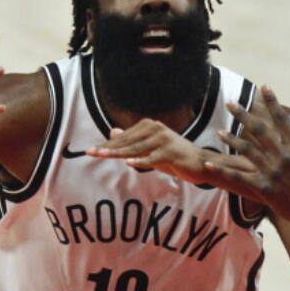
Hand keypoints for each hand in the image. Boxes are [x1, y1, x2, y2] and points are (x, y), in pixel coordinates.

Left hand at [88, 120, 249, 184]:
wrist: (199, 164)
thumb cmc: (173, 157)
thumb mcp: (150, 148)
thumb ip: (132, 141)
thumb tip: (112, 131)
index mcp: (149, 126)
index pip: (124, 137)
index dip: (107, 144)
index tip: (91, 150)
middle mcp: (155, 129)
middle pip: (127, 141)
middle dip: (108, 148)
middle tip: (91, 152)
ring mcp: (164, 139)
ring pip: (137, 149)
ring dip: (119, 154)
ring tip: (103, 156)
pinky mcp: (171, 152)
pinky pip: (152, 158)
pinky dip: (141, 161)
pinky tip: (128, 163)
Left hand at [214, 86, 289, 226]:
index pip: (282, 119)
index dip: (272, 102)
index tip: (264, 87)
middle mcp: (284, 157)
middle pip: (260, 131)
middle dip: (243, 115)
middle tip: (230, 103)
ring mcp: (273, 173)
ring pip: (248, 151)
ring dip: (231, 140)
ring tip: (219, 131)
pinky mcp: (265, 188)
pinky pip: (240, 177)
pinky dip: (224, 171)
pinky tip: (210, 164)